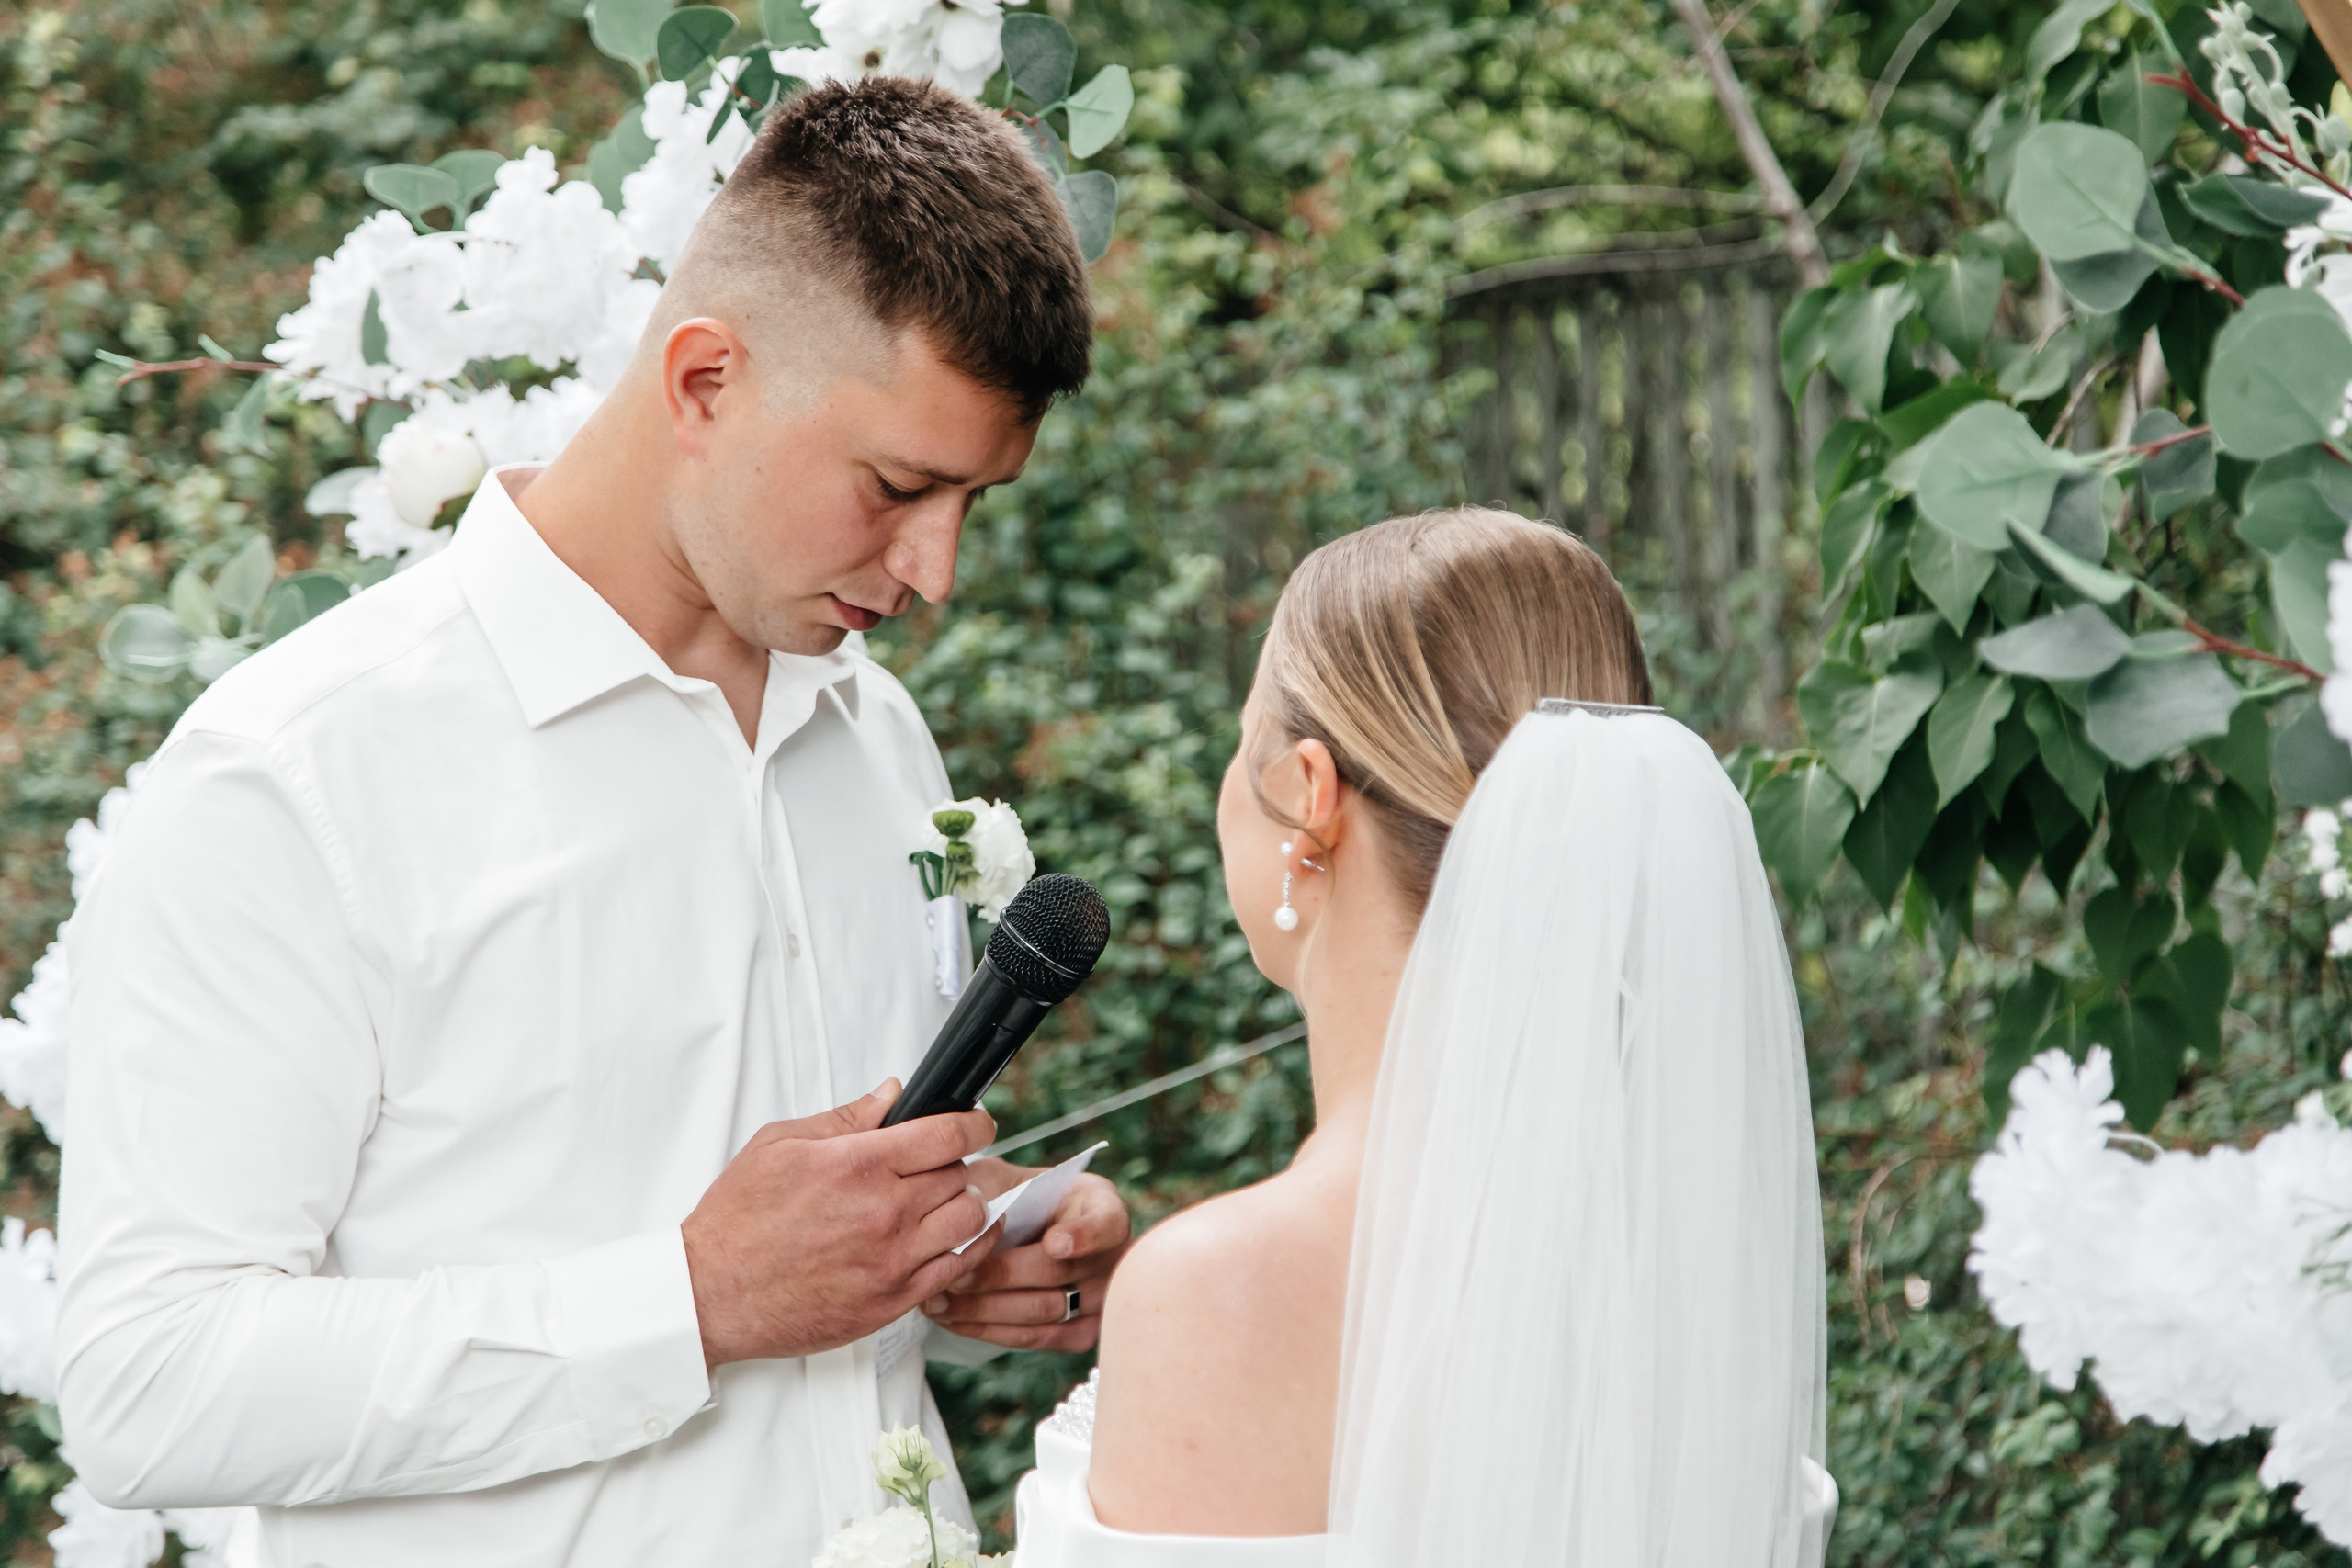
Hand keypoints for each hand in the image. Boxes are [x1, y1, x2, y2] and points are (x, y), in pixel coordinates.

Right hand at [681, 1080, 996, 1367]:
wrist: (714, 1293)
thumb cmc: (738, 1221)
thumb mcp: (780, 1144)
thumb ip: (846, 1118)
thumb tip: (891, 1096)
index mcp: (858, 1165)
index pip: (947, 1134)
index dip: (973, 1123)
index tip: (976, 1123)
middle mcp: (884, 1212)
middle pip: (961, 1174)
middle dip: (955, 1164)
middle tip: (938, 1166)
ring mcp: (893, 1260)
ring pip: (969, 1220)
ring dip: (963, 1205)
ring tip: (942, 1202)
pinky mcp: (894, 1300)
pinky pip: (958, 1269)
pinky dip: (965, 1250)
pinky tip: (953, 1240)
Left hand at [919, 1164, 1130, 1351]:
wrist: (1026, 1229)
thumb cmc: (1016, 1199)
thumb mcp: (1006, 1180)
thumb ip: (990, 1191)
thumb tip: (964, 1214)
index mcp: (1103, 1209)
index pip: (1104, 1224)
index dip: (1082, 1236)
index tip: (1054, 1243)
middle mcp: (1114, 1259)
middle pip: (1059, 1273)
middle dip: (1000, 1276)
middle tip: (955, 1276)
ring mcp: (1101, 1302)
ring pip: (1041, 1312)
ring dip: (984, 1308)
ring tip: (939, 1300)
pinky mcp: (1079, 1335)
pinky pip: (1033, 1338)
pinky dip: (988, 1329)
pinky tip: (953, 1318)